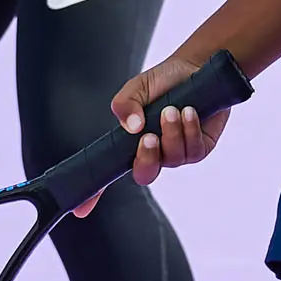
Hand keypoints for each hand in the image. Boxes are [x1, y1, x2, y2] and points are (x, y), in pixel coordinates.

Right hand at [72, 52, 235, 216]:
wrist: (196, 68)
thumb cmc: (163, 82)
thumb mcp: (137, 88)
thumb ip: (125, 104)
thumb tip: (131, 128)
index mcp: (131, 143)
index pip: (109, 173)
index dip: (94, 194)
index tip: (80, 211)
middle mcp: (153, 153)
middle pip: (144, 174)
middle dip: (146, 158)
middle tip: (148, 136)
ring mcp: (177, 152)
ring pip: (172, 159)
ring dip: (171, 133)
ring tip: (172, 110)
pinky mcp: (200, 149)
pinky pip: (194, 151)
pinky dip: (190, 130)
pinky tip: (190, 111)